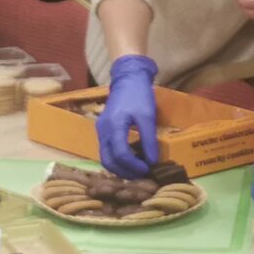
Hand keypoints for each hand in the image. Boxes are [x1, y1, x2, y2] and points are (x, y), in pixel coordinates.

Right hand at [96, 53, 160, 176]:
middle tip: (141, 175)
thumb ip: (149, 139)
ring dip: (119, 167)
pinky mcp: (103, 130)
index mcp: (113, 126)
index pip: (120, 154)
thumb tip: (153, 161)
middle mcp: (102, 131)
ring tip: (136, 170)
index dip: (134, 166)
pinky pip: (106, 150)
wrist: (127, 78)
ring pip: (105, 157)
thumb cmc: (138, 95)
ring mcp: (100, 130)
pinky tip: (130, 160)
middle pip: (108, 160)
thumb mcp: (147, 116)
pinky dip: (117, 159)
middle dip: (124, 171)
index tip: (147, 169)